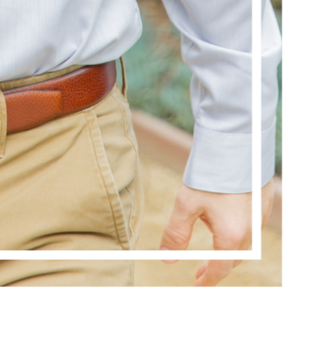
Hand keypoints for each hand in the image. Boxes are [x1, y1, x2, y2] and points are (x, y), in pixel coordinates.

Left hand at [158, 180, 274, 285]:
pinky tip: (225, 216)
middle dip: (217, 265)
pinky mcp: (264, 206)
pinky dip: (237, 230)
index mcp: (232, 236)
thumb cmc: (210, 176)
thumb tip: (166, 258)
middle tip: (200, 268)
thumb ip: (176, 233)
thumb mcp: (186, 204)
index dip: (208, 278)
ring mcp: (261, 219)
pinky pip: (251, 227)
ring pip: (243, 243)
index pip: (221, 269)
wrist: (237, 147)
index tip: (197, 282)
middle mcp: (251, 232)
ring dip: (227, 246)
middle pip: (234, 259)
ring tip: (209, 234)